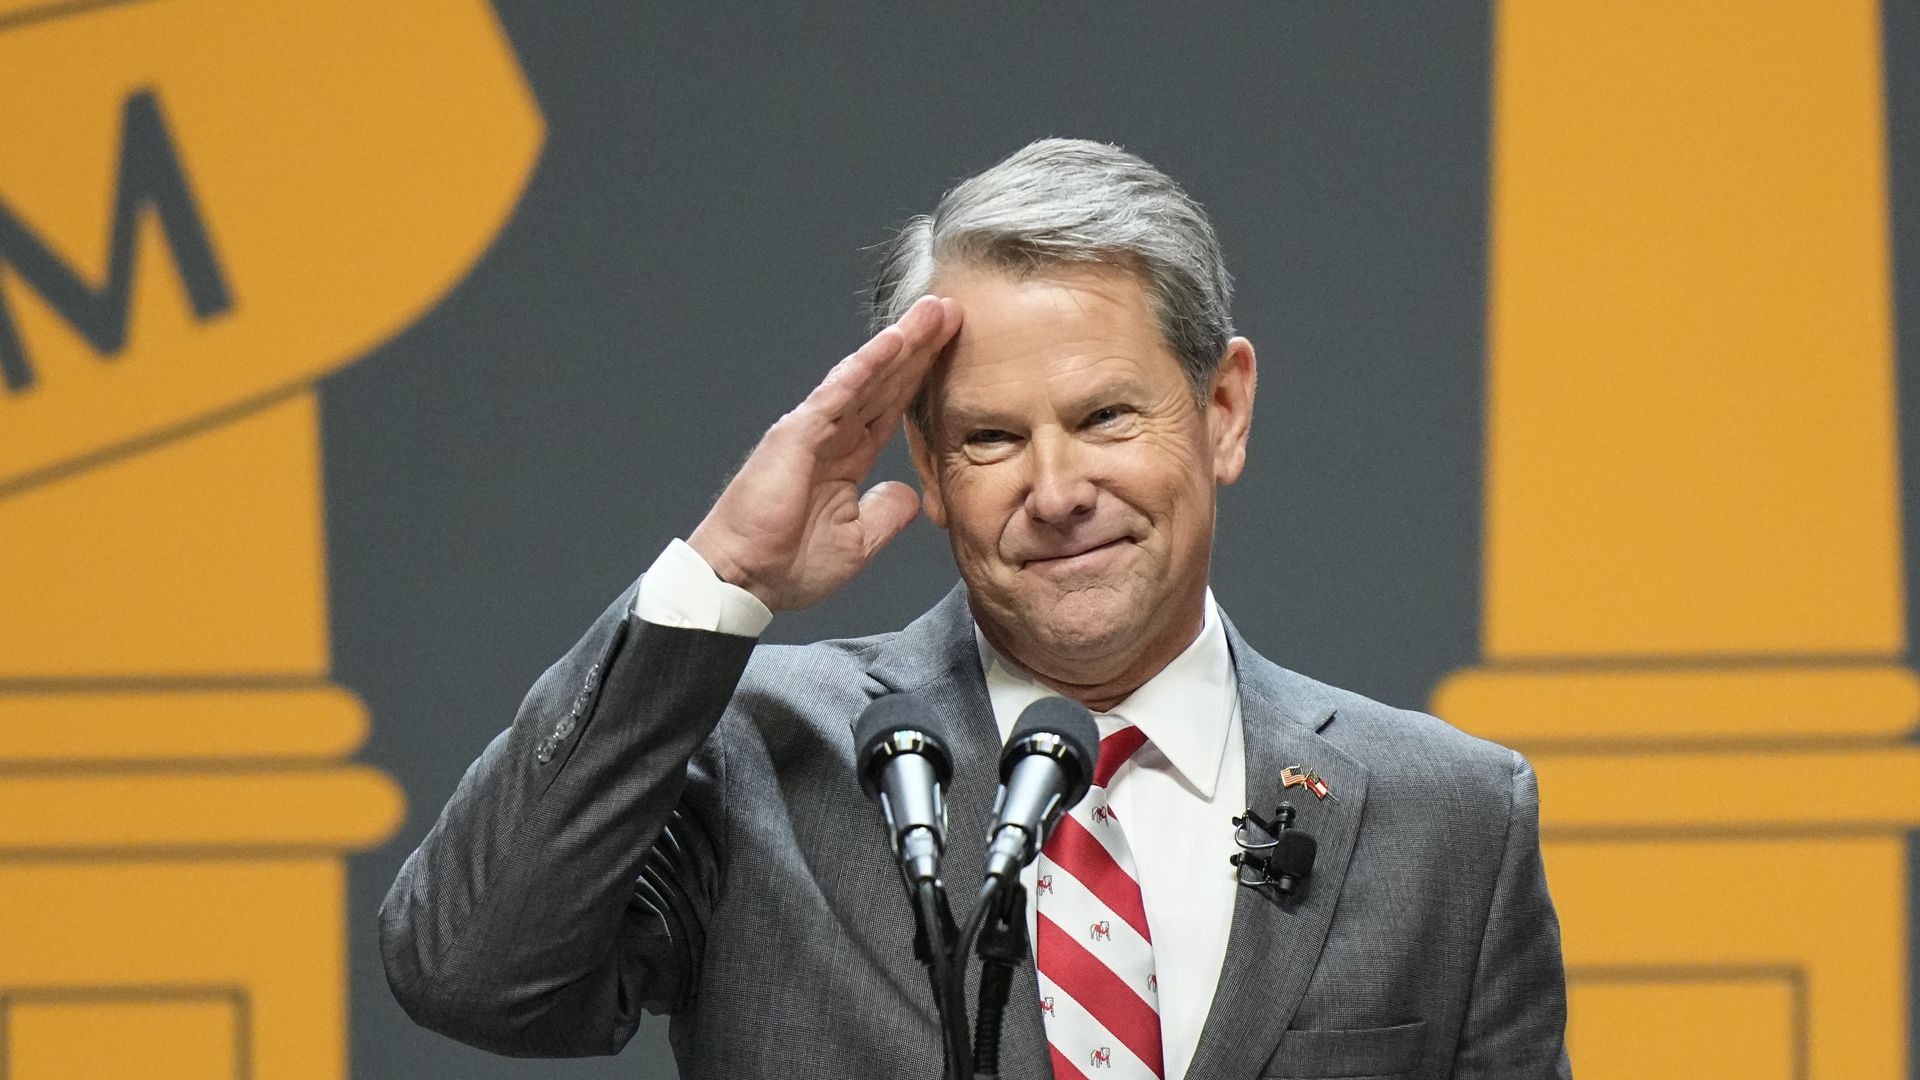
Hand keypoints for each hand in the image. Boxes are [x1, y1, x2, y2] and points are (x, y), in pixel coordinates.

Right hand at [687, 295, 961, 610]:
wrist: (746, 580)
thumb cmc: (786, 565)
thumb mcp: (857, 543)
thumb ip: (885, 515)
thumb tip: (909, 493)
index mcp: (845, 457)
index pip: (891, 406)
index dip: (921, 376)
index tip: (953, 348)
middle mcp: (831, 435)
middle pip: (884, 381)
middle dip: (918, 345)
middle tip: (950, 310)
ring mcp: (813, 429)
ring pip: (865, 376)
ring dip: (900, 342)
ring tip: (932, 311)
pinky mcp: (796, 434)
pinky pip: (838, 393)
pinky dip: (865, 366)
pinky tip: (892, 342)